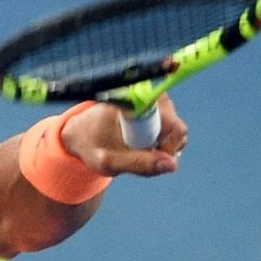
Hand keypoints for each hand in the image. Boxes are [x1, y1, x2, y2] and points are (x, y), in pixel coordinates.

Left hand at [61, 94, 188, 176]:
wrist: (83, 133)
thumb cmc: (92, 146)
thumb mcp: (109, 161)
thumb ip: (139, 164)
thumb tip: (173, 164)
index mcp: (136, 103)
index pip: (173, 129)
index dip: (166, 149)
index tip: (145, 157)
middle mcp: (151, 96)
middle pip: (177, 131)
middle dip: (161, 151)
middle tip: (135, 156)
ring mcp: (158, 100)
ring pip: (176, 133)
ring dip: (159, 148)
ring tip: (134, 151)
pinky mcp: (161, 107)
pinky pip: (172, 132)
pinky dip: (159, 144)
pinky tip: (140, 146)